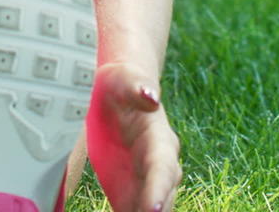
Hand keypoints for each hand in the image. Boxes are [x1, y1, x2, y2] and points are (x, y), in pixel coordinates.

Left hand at [85, 61, 181, 211]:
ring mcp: (146, 184)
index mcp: (159, 141)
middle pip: (162, 199)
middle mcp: (159, 167)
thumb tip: (152, 98)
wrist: (115, 94)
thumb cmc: (119, 84)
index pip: (163, 169)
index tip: (153, 209)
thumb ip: (136, 87)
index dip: (159, 191)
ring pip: (152, 211)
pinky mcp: (131, 196)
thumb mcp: (122, 79)